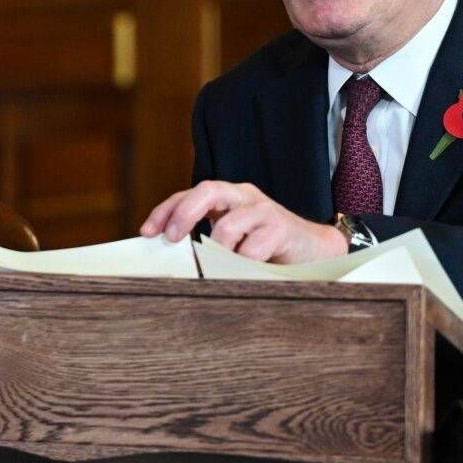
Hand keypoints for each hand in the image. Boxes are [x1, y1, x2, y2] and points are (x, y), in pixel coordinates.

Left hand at [140, 180, 348, 264]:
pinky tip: (244, 273)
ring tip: (218, 268)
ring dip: (217, 251)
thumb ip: (208, 240)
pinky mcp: (282, 228)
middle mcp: (244, 196)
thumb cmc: (267, 246)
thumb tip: (169, 258)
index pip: (189, 193)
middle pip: (208, 190)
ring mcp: (264, 210)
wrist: (315, 250)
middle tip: (173, 239)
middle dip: (185, 213)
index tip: (147, 232)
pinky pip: (253, 249)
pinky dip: (242, 265)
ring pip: (229, 225)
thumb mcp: (234, 238)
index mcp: (228, 196)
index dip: (166, 210)